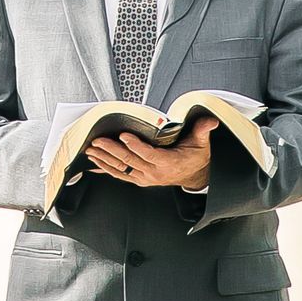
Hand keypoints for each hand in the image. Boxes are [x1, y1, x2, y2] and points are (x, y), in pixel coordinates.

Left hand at [86, 127, 212, 189]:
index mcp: (168, 163)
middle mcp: (154, 173)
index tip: (124, 135)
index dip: (136, 145)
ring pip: (121, 169)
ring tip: (90, 149)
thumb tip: (211, 121)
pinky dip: (106, 168)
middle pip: (130, 161)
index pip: (149, 154)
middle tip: (97, 140)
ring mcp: (145, 178)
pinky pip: (120, 175)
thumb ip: (203, 130)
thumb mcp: (201, 142)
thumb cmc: (195, 156)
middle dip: (111, 150)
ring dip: (104, 159)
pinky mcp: (139, 179)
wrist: (194, 176)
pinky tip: (94, 162)